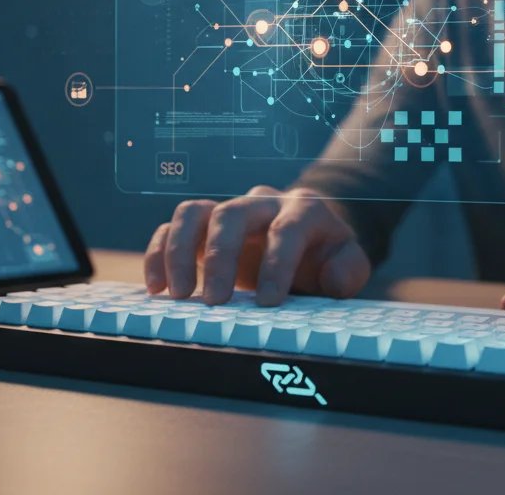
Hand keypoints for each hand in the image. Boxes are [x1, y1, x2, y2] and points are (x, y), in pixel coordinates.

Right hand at [143, 186, 370, 305]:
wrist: (308, 235)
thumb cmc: (326, 254)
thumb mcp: (348, 262)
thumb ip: (348, 270)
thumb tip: (330, 279)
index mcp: (302, 209)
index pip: (288, 228)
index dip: (277, 264)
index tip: (267, 302)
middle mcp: (262, 203)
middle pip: (233, 215)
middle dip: (221, 257)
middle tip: (215, 301)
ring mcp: (229, 210)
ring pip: (195, 212)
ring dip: (180, 251)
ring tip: (178, 294)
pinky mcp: (204, 224)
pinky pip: (173, 226)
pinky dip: (160, 252)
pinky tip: (156, 286)